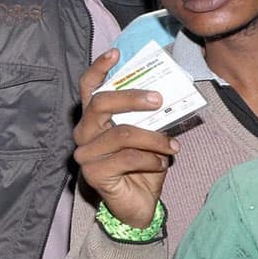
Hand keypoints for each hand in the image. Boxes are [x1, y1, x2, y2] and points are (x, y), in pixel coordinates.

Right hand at [72, 49, 179, 227]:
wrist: (137, 206)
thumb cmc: (141, 166)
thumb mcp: (148, 136)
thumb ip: (148, 118)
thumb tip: (165, 96)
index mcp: (94, 119)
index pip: (88, 88)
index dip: (98, 69)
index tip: (116, 53)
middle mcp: (84, 132)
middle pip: (100, 104)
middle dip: (132, 98)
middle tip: (158, 99)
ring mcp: (85, 153)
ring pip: (121, 133)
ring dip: (154, 138)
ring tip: (173, 145)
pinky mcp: (93, 173)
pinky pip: (127, 158)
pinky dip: (152, 159)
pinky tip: (163, 163)